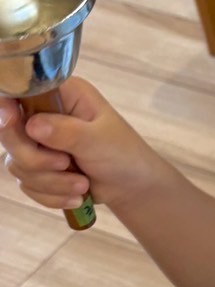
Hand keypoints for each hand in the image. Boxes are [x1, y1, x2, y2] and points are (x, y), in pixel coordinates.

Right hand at [0, 78, 158, 212]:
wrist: (131, 187)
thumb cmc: (123, 154)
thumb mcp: (100, 140)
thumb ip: (67, 131)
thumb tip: (32, 125)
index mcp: (61, 94)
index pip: (21, 92)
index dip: (6, 107)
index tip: (11, 121)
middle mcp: (44, 114)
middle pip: (9, 133)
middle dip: (36, 159)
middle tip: (66, 165)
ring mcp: (38, 142)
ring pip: (16, 163)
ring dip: (50, 182)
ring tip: (82, 184)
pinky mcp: (37, 167)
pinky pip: (26, 184)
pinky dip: (50, 195)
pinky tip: (76, 195)